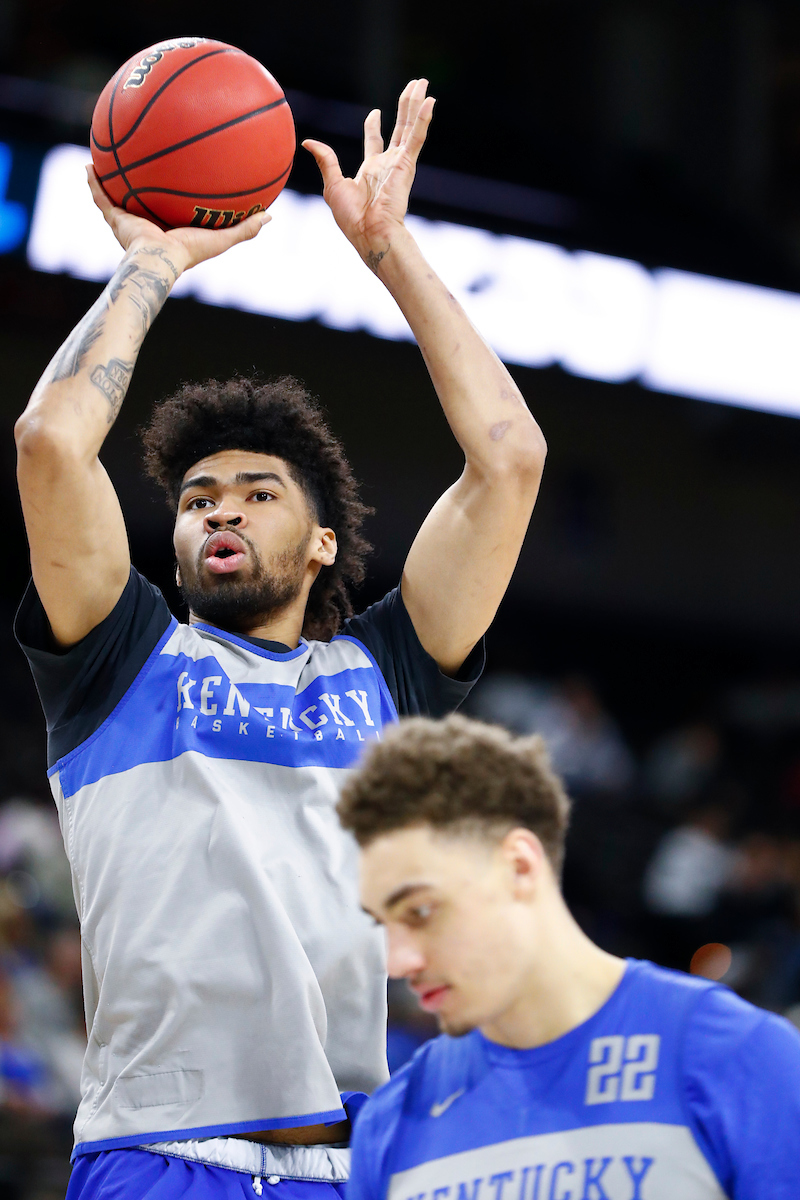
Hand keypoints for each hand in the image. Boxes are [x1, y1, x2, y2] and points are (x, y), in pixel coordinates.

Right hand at [86, 166, 270, 275]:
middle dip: (142, 182)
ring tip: (107, 157)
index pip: (173, 207)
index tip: (177, 177)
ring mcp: (129, 221)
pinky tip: (88, 164)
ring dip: (112, 178)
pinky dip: (93, 182)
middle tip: (143, 161)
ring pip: (118, 195)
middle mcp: (148, 224)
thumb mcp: (223, 238)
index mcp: (171, 228)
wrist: (159, 260)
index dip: (174, 193)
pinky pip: (101, 197)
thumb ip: (246, 228)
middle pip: (143, 198)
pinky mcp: (115, 219)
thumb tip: (271, 217)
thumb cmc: (190, 252)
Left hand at [303, 79, 434, 271]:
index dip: (374, 126)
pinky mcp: (407, 165)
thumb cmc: (352, 218)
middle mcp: (388, 164)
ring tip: (423, 82)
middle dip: (405, 106)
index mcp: (371, 169)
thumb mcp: (332, 184)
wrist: (369, 233)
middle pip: (399, 127)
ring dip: (417, 104)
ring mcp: (400, 163)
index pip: (375, 141)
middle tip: (413, 86)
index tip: (375, 113)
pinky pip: (416, 137)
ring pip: (410, 126)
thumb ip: (325, 160)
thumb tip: (308, 142)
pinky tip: (430, 101)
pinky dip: (423, 119)